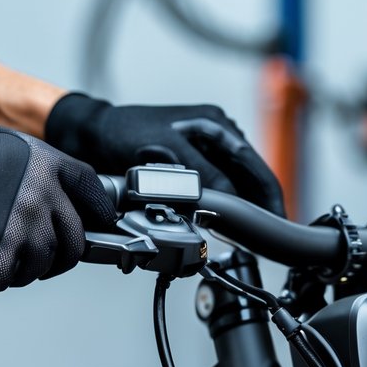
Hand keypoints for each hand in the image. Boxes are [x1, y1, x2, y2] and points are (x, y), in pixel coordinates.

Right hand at [0, 128, 114, 296]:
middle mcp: (40, 196)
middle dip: (56, 252)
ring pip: (42, 267)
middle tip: (29, 248)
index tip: (96, 225)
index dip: (96, 215)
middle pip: (74, 242)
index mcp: (45, 164)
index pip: (93, 195)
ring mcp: (22, 231)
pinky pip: (8, 281)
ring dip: (20, 266)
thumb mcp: (1, 148)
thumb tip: (60, 200)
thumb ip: (36, 172)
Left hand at [43, 93, 285, 216]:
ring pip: (232, 191)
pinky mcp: (190, 169)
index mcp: (218, 126)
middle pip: (249, 183)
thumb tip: (231, 199)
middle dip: (254, 210)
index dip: (270, 200)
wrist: (90, 134)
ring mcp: (204, 154)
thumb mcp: (166, 151)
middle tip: (257, 240)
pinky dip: (214, 210)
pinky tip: (213, 226)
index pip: (257, 169)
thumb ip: (203, 174)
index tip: (277, 226)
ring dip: (234, 212)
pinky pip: (212, 194)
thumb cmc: (121, 132)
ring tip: (237, 236)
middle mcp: (216, 139)